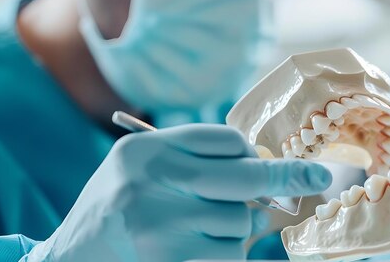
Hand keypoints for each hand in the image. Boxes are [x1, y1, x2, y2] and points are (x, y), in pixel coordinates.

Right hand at [24, 124, 331, 261]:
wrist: (70, 259)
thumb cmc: (114, 208)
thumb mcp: (139, 170)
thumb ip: (193, 164)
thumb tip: (263, 173)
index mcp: (145, 150)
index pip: (225, 140)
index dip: (248, 153)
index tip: (262, 163)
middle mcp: (152, 181)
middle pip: (246, 175)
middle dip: (287, 176)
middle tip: (319, 176)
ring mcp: (161, 225)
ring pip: (239, 221)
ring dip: (232, 228)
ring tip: (189, 231)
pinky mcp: (172, 260)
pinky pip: (229, 255)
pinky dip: (223, 254)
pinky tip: (189, 250)